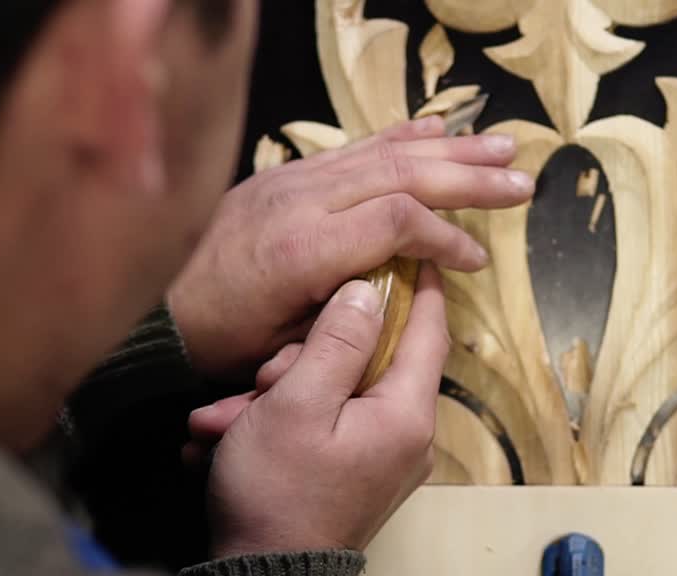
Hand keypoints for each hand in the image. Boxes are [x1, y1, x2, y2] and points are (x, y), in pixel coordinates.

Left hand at [167, 117, 531, 375]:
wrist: (155, 310)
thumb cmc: (223, 342)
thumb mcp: (289, 346)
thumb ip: (352, 314)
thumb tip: (407, 287)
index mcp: (304, 249)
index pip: (398, 220)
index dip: (446, 238)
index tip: (475, 263)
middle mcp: (299, 200)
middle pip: (402, 173)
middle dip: (467, 178)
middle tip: (521, 182)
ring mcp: (290, 180)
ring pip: (381, 151)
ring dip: (446, 149)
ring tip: (499, 146)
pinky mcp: (283, 174)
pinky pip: (350, 147)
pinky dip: (398, 137)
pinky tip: (436, 129)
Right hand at [195, 264, 448, 555]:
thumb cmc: (278, 493)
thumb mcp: (297, 402)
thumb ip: (335, 341)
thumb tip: (369, 291)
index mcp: (406, 414)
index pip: (428, 331)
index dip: (421, 286)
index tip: (411, 249)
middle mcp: (406, 437)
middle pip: (366, 363)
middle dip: (303, 359)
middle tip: (260, 379)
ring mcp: (381, 459)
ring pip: (334, 395)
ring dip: (277, 396)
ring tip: (223, 420)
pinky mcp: (354, 476)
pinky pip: (324, 429)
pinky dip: (280, 425)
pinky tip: (229, 436)